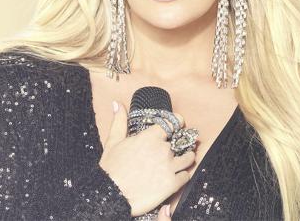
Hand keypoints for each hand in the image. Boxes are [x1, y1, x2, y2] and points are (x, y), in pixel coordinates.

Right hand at [99, 100, 195, 216]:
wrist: (111, 196)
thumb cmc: (111, 169)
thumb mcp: (113, 142)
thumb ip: (119, 121)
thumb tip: (117, 103)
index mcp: (151, 136)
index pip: (173, 122)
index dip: (178, 121)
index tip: (178, 123)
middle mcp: (163, 149)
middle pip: (180, 141)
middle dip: (178, 143)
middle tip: (176, 146)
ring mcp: (169, 166)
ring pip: (188, 158)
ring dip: (187, 157)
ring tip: (182, 159)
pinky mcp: (172, 184)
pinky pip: (186, 176)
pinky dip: (183, 175)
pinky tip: (178, 176)